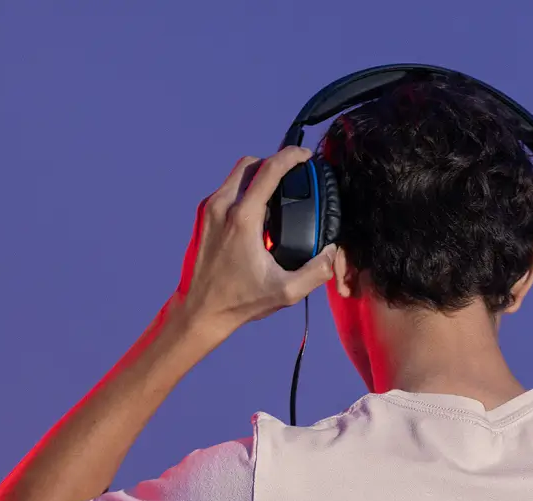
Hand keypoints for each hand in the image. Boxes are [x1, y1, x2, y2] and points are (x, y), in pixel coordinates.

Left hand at [173, 148, 337, 341]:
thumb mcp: (285, 292)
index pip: (269, 170)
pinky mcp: (203, 218)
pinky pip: (226, 190)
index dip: (291, 157)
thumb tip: (331, 252)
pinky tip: (257, 211)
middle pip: (250, 163)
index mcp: (243, 218)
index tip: (305, 157)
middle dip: (272, 163)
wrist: (201, 311)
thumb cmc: (239, 302)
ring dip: (257, 175)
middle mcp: (223, 206)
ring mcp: (209, 210)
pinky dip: (244, 189)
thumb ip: (315, 272)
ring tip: (276, 193)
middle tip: (292, 176)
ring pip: (236, 174)